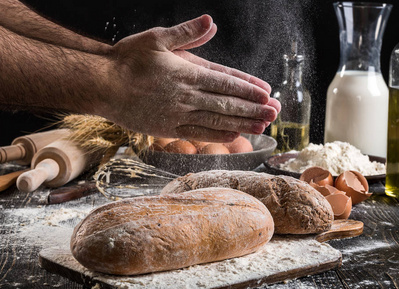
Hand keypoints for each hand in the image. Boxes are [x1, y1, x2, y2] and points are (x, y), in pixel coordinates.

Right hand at [102, 15, 279, 141]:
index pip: (226, 81)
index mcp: (187, 72)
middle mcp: (187, 95)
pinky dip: (219, 134)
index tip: (268, 93)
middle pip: (228, 103)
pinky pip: (199, 132)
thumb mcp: (156, 38)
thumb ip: (186, 33)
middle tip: (276, 112)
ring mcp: (179, 114)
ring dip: (243, 123)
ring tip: (264, 126)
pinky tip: (235, 135)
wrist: (101, 84)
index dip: (249, 88)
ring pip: (218, 120)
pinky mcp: (169, 128)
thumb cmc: (127, 60)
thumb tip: (211, 23)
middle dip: (254, 108)